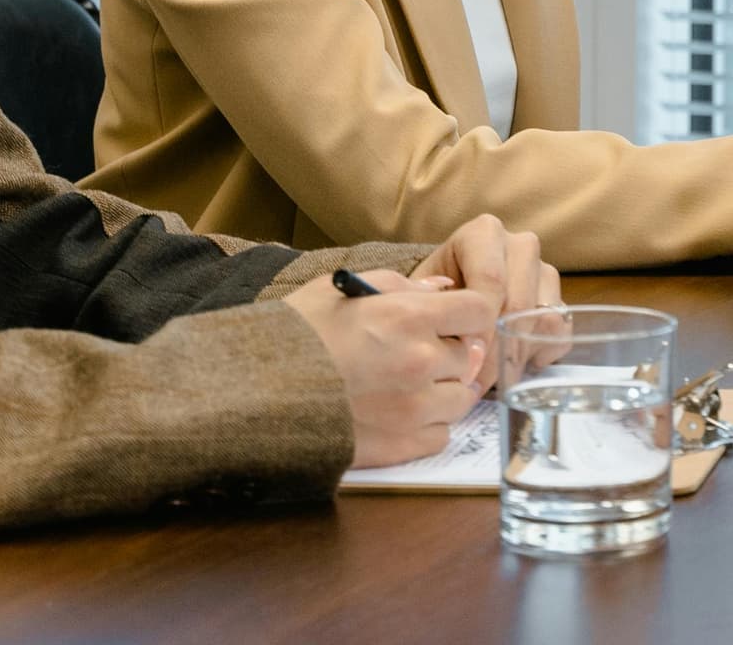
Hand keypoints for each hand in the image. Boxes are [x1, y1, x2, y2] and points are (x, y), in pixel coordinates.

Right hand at [283, 272, 498, 466]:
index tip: (453, 318)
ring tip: (410, 384)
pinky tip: (400, 412)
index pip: (479, 310)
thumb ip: (401, 285)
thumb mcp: (343, 291)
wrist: (254, 396)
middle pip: (471, 356)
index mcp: (407, 317)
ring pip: (461, 398)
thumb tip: (443, 290)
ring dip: (445, 390)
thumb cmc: (294, 336)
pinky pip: (440, 435)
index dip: (469, 312)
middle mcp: (419, 362)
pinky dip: (428, 425)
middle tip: (421, 352)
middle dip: (452, 352)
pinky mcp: (400, 446)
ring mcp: (412, 408)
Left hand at [405, 213, 560, 389]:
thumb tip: (463, 343)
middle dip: (499, 348)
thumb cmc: (428, 296)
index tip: (465, 359)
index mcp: (483, 233)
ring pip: (544, 315)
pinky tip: (513, 366)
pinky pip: (560, 329)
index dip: (481, 325)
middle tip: (480, 381)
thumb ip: (433, 311)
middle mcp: (520, 245)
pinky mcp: (557, 298)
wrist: (445, 297)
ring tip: (492, 379)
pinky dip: (540, 353)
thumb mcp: (419, 296)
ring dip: (519, 354)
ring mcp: (543, 271)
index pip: (492, 280)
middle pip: (520, 301)